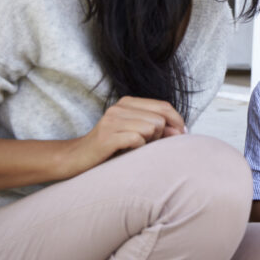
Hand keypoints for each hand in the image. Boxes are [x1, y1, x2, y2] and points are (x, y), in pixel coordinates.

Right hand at [63, 96, 184, 177]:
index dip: (177, 120)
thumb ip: (157, 128)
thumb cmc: (112, 146)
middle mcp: (119, 107)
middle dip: (161, 135)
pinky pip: (137, 140)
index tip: (181, 134)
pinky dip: (137, 149)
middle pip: (160, 118)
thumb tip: (181, 130)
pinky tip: (126, 151)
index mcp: (128, 102)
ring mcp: (112, 121)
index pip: (164, 106)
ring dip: (148, 142)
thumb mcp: (136, 132)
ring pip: (151, 128)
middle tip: (148, 144)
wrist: (77, 158)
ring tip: (134, 147)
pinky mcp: (107, 136)